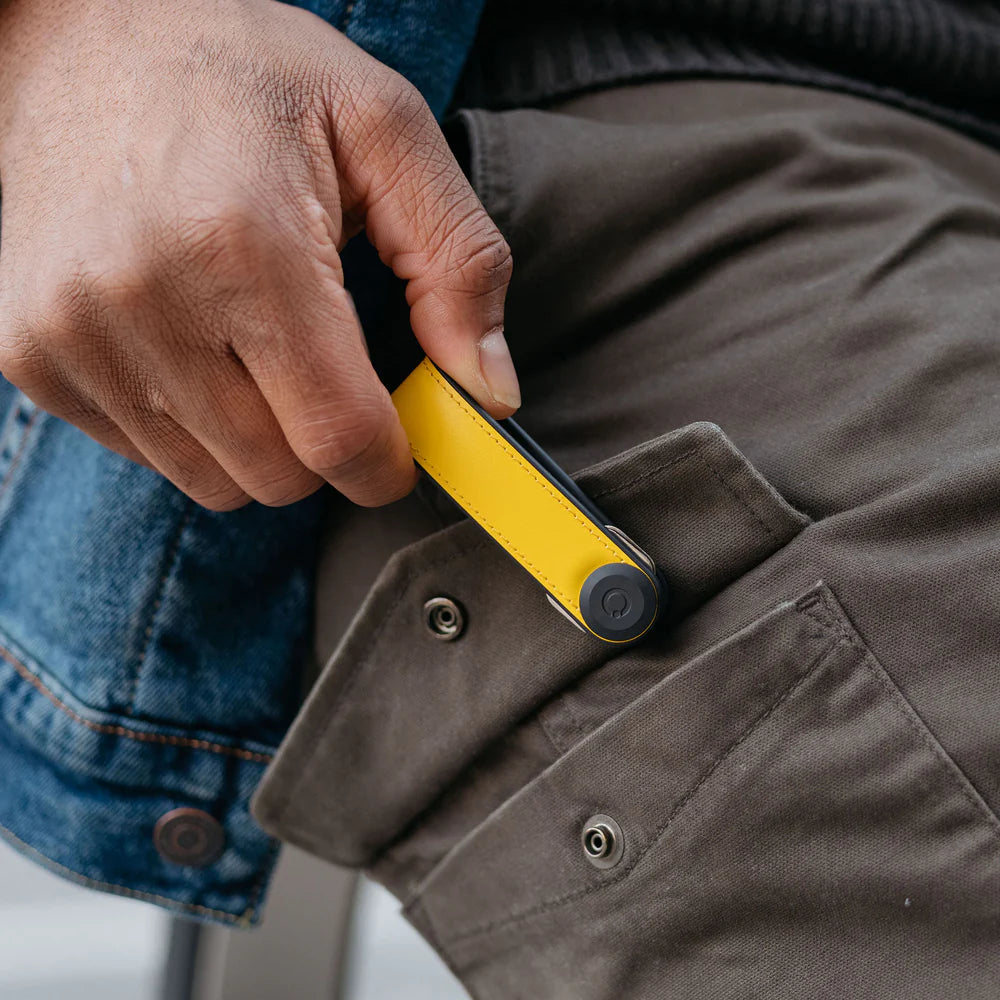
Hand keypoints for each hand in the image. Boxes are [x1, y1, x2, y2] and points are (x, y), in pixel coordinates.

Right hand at [0, 0, 517, 508]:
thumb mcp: (383, 129)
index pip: (337, 436)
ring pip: (216, 480)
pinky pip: (149, 454)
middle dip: (327, 446)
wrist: (76, 34)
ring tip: (255, 343)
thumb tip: (491, 392)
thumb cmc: (241, 72)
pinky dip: (195, 425)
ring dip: (261, 440)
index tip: (402, 446)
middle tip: (331, 371)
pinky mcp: (30, 356)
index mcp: (243, 244)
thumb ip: (459, 262)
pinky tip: (195, 342)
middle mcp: (140, 301)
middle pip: (280, 475)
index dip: (388, 462)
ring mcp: (71, 336)